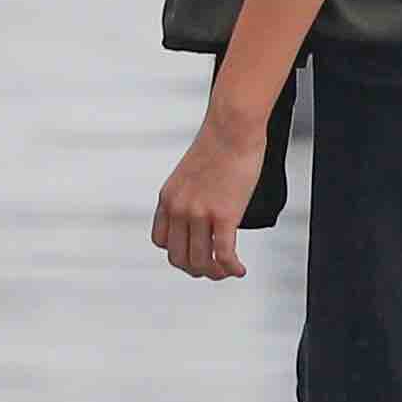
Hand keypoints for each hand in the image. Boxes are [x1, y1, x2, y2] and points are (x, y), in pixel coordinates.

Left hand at [151, 102, 265, 281]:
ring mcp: (198, 213)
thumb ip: (191, 194)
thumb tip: (205, 209)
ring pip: (200, 262)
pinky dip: (231, 268)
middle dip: (196, 269)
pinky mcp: (222, 215)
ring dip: (215, 273)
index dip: (178, 252)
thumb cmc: (219, 144)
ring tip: (228, 271)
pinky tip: (240, 269)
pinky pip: (223, 255)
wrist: (232, 128)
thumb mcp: (190, 173)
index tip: (195, 252)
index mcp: (168, 197)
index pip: (161, 240)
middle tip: (213, 269)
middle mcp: (178, 208)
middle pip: (177, 257)